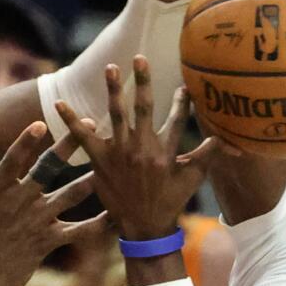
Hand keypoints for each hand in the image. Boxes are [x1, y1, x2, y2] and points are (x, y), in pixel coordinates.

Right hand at [0, 123, 107, 285]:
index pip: (11, 160)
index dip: (26, 142)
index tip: (42, 122)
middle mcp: (16, 204)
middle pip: (47, 169)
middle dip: (69, 145)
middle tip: (90, 124)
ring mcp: (33, 224)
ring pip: (69, 195)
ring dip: (91, 178)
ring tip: (112, 161)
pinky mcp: (46, 243)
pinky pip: (78, 232)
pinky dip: (98, 223)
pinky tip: (117, 213)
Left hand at [57, 57, 234, 240]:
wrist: (144, 228)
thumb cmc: (170, 201)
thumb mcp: (193, 178)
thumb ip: (208, 154)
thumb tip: (227, 137)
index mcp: (166, 151)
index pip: (177, 117)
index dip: (182, 99)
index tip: (184, 83)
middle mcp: (143, 148)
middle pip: (144, 107)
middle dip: (143, 81)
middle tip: (139, 58)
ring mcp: (120, 153)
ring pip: (116, 114)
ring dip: (113, 89)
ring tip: (110, 68)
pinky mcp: (100, 161)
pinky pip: (82, 137)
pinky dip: (70, 120)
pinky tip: (58, 103)